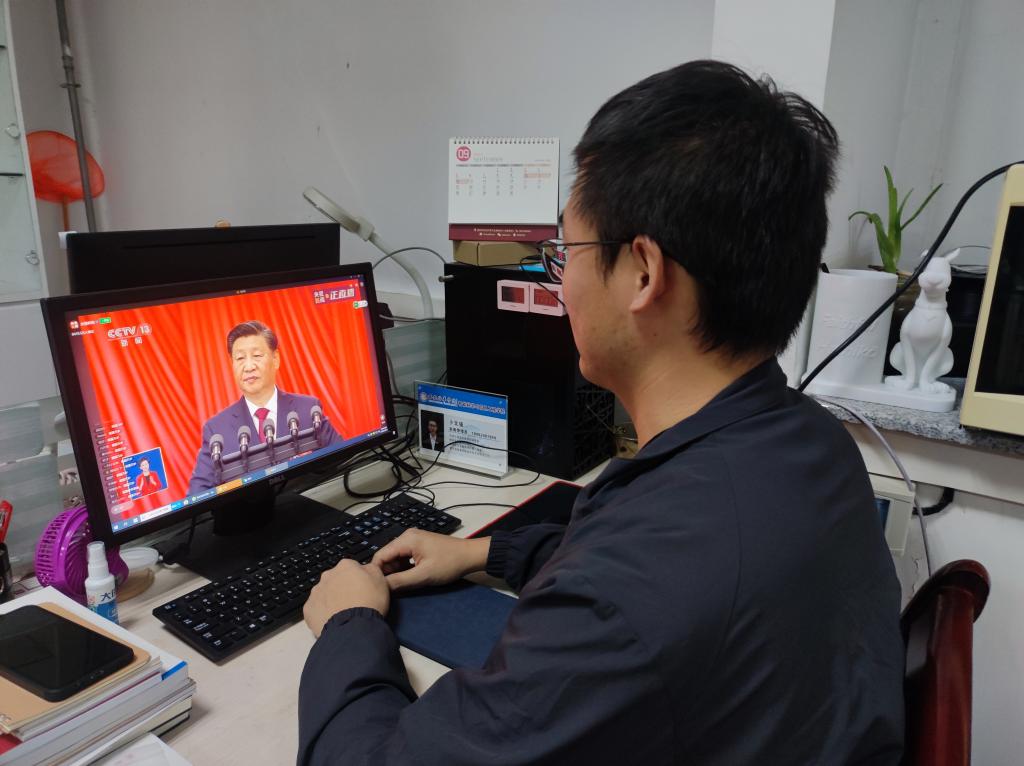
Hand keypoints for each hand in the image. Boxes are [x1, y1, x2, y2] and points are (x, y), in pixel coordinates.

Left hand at [303, 560, 388, 637]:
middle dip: (343, 588)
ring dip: (332, 600)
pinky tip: (333, 620)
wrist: (354, 627)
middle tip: (354, 601)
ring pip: (325, 593)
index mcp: (346, 566)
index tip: (363, 588)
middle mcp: (328, 576)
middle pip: (336, 579)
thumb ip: (371, 569)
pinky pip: (316, 609)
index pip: (351, 567)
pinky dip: (323, 613)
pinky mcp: (309, 608)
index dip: (358, 578)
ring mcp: (316, 592)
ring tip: (344, 613)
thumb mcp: (381, 579)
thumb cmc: (368, 603)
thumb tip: (366, 569)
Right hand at [371, 530, 489, 592]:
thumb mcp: (424, 575)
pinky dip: (404, 568)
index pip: (380, 556)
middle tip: (391, 589)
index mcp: (406, 540)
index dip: (377, 573)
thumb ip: (401, 581)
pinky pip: (404, 557)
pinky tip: (409, 578)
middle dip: (387, 572)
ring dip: (396, 571)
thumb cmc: (450, 563)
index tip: (378, 588)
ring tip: (401, 585)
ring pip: (395, 558)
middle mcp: (407, 536)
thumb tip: (382, 587)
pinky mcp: (419, 545)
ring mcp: (413, 540)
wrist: (470, 555)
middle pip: (387, 556)